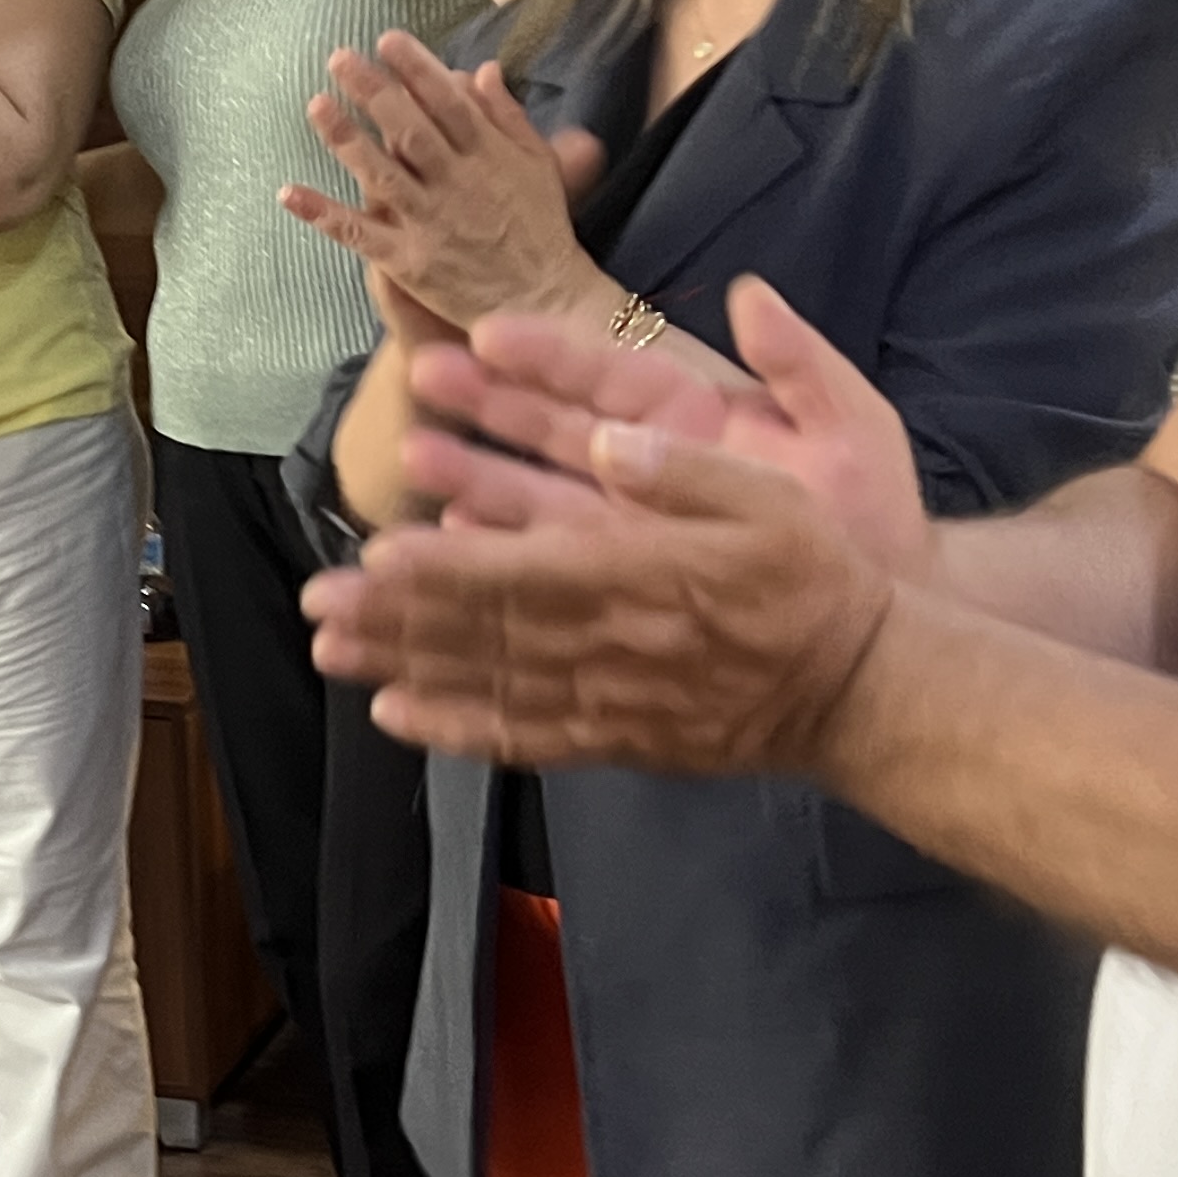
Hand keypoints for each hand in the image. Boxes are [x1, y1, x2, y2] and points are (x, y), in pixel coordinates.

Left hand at [281, 36, 603, 340]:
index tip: (388, 40)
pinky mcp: (407, 261)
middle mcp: (456, 185)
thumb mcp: (539, 165)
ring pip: (380, 174)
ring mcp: (429, 223)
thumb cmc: (541, 229)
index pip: (448, 102)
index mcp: (489, 156)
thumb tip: (482, 69)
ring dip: (345, 139)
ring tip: (316, 104)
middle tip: (339, 58)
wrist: (543, 302)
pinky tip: (288, 192)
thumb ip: (508, 117)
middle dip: (373, 91)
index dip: (417, 69)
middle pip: (409, 130)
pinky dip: (322, 213)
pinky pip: (358, 234)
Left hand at [300, 405, 897, 779]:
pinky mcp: (614, 738)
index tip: (377, 558)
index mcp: (641, 576)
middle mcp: (611, 644)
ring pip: (489, 685)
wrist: (859, 687)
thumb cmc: (815, 578)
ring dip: (404, 671)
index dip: (447, 570)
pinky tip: (397, 717)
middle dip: (397, 620)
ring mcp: (608, 700)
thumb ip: (687, 470)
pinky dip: (455, 729)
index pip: (525, 573)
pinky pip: (522, 737)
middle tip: (318, 606)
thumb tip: (610, 438)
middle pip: (485, 632)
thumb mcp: (771, 497)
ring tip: (332, 656)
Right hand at [399, 281, 935, 584]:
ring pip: (537, 495)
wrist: (880, 624)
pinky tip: (455, 545)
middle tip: (423, 376)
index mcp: (695, 417)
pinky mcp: (621, 585)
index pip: (609, 373)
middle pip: (554, 429)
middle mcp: (650, 469)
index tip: (490, 332)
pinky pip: (549, 571)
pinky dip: (502, 557)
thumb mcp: (852, 427)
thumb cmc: (871, 519)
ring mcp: (629, 529)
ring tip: (416, 457)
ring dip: (475, 476)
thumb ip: (801, 363)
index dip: (550, 353)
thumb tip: (750, 294)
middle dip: (486, 404)